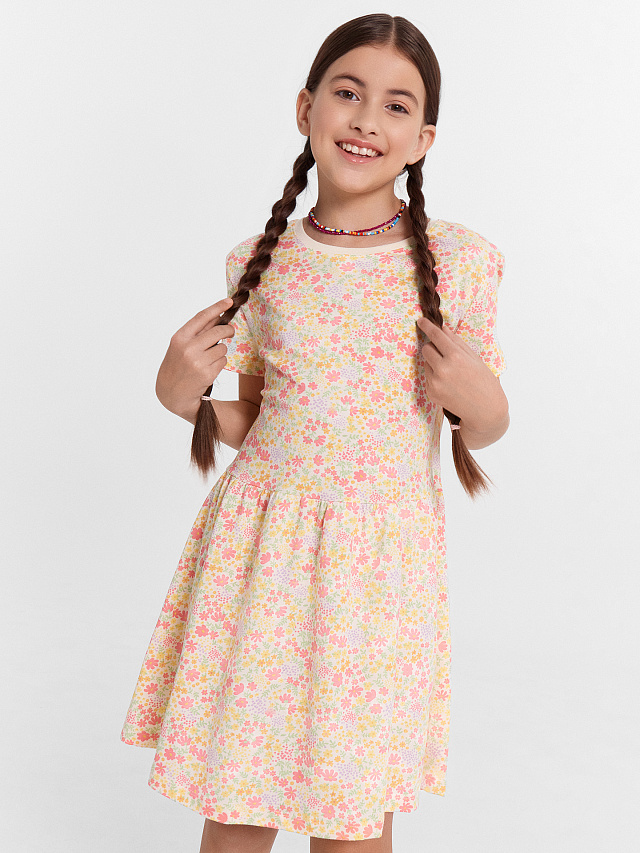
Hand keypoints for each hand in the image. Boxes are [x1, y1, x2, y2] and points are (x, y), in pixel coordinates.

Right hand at [156, 297, 234, 421]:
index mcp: (180, 337)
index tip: (229, 301)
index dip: (217, 307)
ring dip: (221, 351)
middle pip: (218, 331)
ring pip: (222, 348)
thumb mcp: (180, 345)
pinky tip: (209, 368)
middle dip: (228, 330)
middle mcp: (188, 348)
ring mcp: (198, 362)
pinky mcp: (207, 374)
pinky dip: (219, 363)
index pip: (202, 317)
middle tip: (230, 331)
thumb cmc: (177, 365)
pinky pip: (223, 361)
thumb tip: (219, 317)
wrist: (171, 392)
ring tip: (209, 358)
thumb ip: (197, 332)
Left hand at [416, 316, 507, 433]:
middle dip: (433, 347)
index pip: (436, 336)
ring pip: (426, 363)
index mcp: (456, 357)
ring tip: (451, 373)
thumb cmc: (484, 381)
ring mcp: (435, 382)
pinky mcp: (431, 392)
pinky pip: (427, 376)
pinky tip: (449, 383)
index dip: (427, 326)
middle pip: (426, 348)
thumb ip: (456, 342)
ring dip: (434, 362)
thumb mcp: (474, 358)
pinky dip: (435, 376)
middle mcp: (443, 369)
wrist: (485, 410)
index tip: (421, 320)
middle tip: (445, 353)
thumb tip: (442, 328)